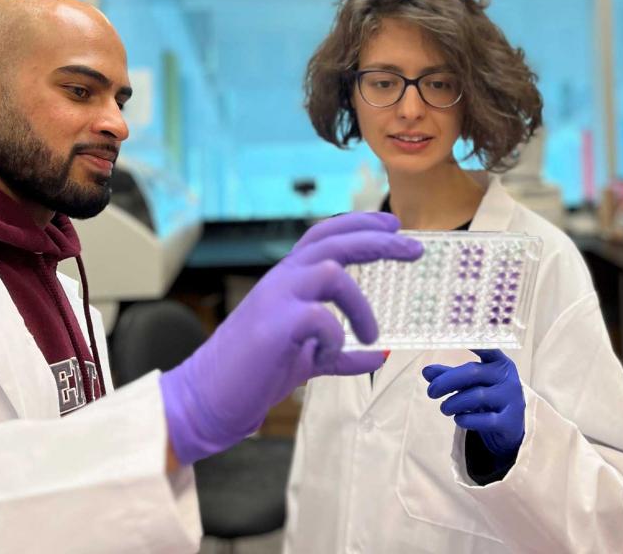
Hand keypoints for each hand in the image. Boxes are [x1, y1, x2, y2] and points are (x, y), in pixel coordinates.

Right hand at [161, 212, 422, 463]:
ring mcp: (276, 300)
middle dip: (377, 240)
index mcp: (287, 279)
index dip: (360, 225)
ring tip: (372, 333)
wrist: (209, 397)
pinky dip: (336, 336)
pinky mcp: (273, 327)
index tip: (393, 225)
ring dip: (360, 303)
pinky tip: (329, 355)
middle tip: (413, 248)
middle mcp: (282, 280)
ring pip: (331, 272)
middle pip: (334, 241)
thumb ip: (339, 353)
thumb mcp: (305, 359)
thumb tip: (378, 357)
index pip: (326, 235)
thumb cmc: (255, 373)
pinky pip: (319, 317)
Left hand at [422, 349, 524, 462]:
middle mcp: (508, 377)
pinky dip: (466, 419)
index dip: (474, 341)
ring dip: (453, 403)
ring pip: (476, 396)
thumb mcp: (471, 384)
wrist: (511, 427)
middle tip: (431, 392)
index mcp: (499, 363)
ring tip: (444, 408)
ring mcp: (511, 399)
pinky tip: (459, 419)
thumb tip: (426, 371)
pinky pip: (484, 419)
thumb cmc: (488, 397)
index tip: (456, 331)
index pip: (488, 347)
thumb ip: (450, 376)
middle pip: (472, 372)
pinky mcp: (509, 421)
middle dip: (446, 381)